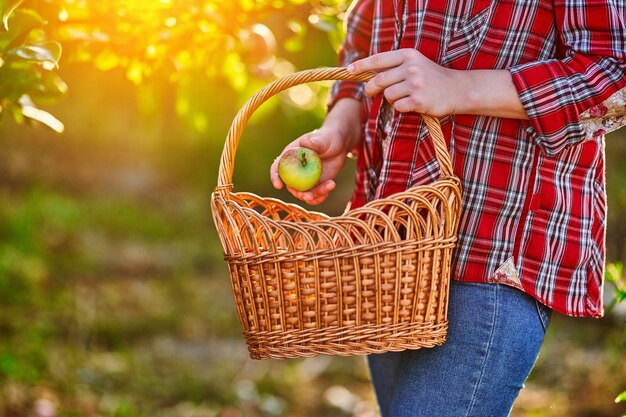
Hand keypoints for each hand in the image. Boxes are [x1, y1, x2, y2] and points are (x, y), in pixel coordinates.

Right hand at [270, 127, 346, 204]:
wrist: (339, 145)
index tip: (278, 185)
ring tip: (328, 187)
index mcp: (290, 157)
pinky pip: (316, 196)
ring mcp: (306, 180)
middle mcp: (295, 171)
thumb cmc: (327, 137)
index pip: (277, 168)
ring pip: (304, 194)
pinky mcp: (316, 185)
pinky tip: (331, 185)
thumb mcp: (322, 139)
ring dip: (313, 196)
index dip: (275, 177)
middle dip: (299, 194)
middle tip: (310, 196)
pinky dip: (322, 196)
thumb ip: (314, 141)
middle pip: (291, 186)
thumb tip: (304, 142)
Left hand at [347, 49, 461, 116]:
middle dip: (370, 89)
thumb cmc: (432, 78)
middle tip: (370, 93)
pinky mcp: (418, 100)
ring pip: (388, 95)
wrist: (457, 90)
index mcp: (408, 55)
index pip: (379, 60)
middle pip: (379, 80)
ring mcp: (415, 84)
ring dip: (391, 99)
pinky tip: (412, 105)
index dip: (362, 66)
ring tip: (404, 97)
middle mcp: (411, 67)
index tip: (350, 70)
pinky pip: (398, 107)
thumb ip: (395, 68)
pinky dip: (401, 108)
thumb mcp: (415, 65)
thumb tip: (368, 76)